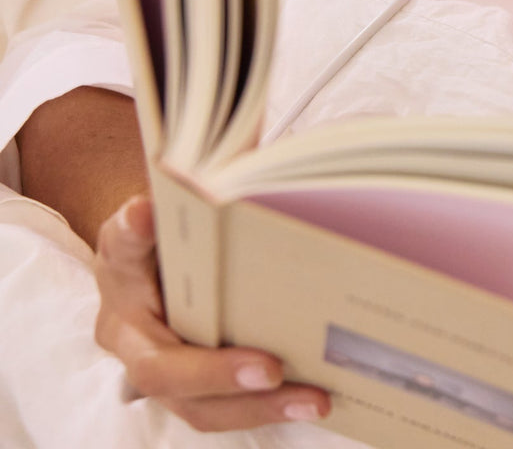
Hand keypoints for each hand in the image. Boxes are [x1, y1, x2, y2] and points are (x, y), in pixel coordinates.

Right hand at [94, 196, 330, 431]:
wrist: (173, 265)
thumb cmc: (186, 234)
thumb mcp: (188, 203)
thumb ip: (207, 187)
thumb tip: (222, 177)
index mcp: (123, 267)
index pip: (123, 246)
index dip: (134, 233)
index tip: (145, 211)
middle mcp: (130, 327)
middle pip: (159, 367)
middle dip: (216, 372)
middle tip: (271, 367)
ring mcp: (158, 367)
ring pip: (195, 405)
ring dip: (256, 406)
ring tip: (314, 398)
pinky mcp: (192, 391)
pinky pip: (224, 410)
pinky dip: (267, 409)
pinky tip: (315, 399)